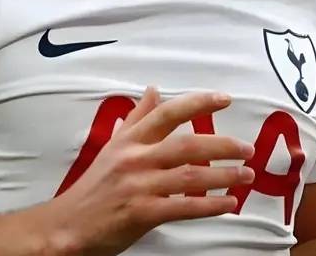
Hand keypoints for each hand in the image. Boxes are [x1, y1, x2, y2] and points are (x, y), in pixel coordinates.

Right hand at [44, 87, 255, 255]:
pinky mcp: (141, 213)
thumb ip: (137, 119)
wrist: (66, 225)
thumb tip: (154, 89)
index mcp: (129, 140)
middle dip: (222, 145)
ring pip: (190, 176)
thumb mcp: (113, 146)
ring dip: (224, 176)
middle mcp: (135, 158)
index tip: (225, 99)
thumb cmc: (94, 187)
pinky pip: (183, 207)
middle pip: (187, 145)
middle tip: (248, 149)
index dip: (198, 103)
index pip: (167, 113)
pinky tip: (229, 204)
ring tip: (247, 176)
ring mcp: (139, 186)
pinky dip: (210, 205)